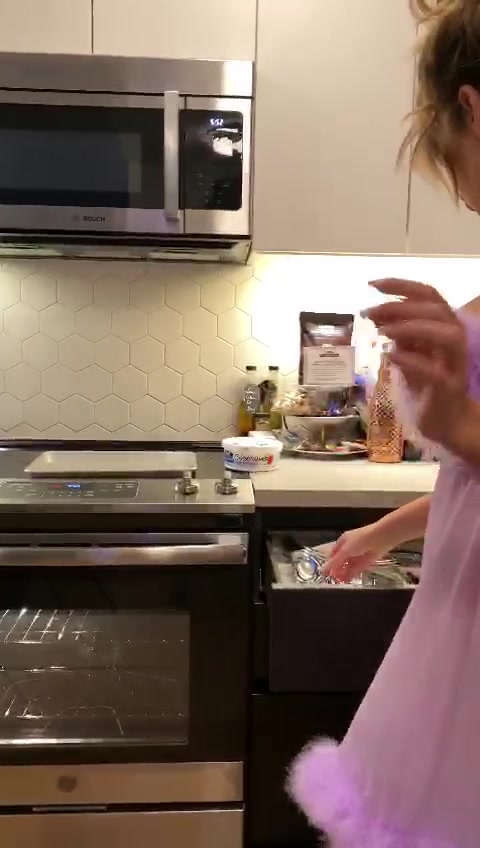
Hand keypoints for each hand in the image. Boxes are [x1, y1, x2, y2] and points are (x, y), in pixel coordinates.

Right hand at [323, 524, 389, 582]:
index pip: (334, 554)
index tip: (326, 573)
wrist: (380, 538)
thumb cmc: (361, 540)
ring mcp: (358, 555)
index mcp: (343, 541)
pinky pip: (357, 569)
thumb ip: (335, 562)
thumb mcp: (345, 551)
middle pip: (341, 561)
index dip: (330, 563)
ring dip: (344, 574)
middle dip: (337, 570)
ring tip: (340, 582)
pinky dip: (352, 574)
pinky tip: (348, 580)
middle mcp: (350, 548)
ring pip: (349, 566)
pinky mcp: (366, 561)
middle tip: (333, 579)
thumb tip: (323, 570)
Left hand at [366, 279, 468, 448]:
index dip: (402, 285)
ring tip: (383, 332)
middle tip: (370, 313)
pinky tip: (391, 356)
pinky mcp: (448, 388)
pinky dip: (412, 361)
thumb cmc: (424, 385)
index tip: (372, 284)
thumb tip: (374, 313)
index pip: (429, 295)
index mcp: (443, 327)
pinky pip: (435, 371)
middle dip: (401, 306)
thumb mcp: (407, 354)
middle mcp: (454, 340)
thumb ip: (397, 334)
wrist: (443, 422)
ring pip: (447, 335)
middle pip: (437, 310)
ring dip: (413, 327)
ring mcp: (454, 364)